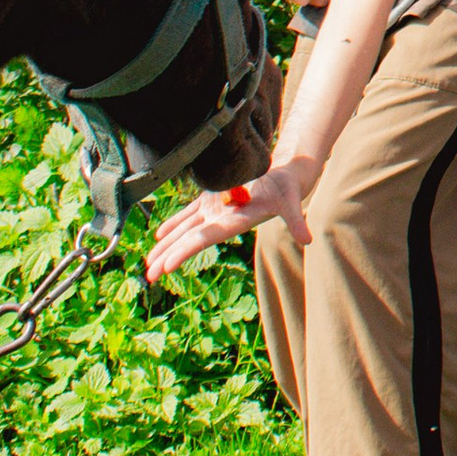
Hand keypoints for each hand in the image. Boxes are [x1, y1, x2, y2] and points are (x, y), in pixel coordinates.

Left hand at [142, 156, 317, 281]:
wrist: (285, 180)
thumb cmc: (287, 189)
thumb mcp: (292, 202)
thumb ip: (296, 221)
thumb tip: (308, 240)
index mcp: (233, 222)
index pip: (203, 239)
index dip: (183, 252)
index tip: (165, 267)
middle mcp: (221, 220)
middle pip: (189, 240)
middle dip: (167, 257)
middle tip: (148, 275)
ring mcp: (215, 211)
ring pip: (185, 229)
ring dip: (166, 244)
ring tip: (148, 261)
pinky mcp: (213, 200)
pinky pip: (189, 214)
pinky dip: (174, 223)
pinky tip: (159, 234)